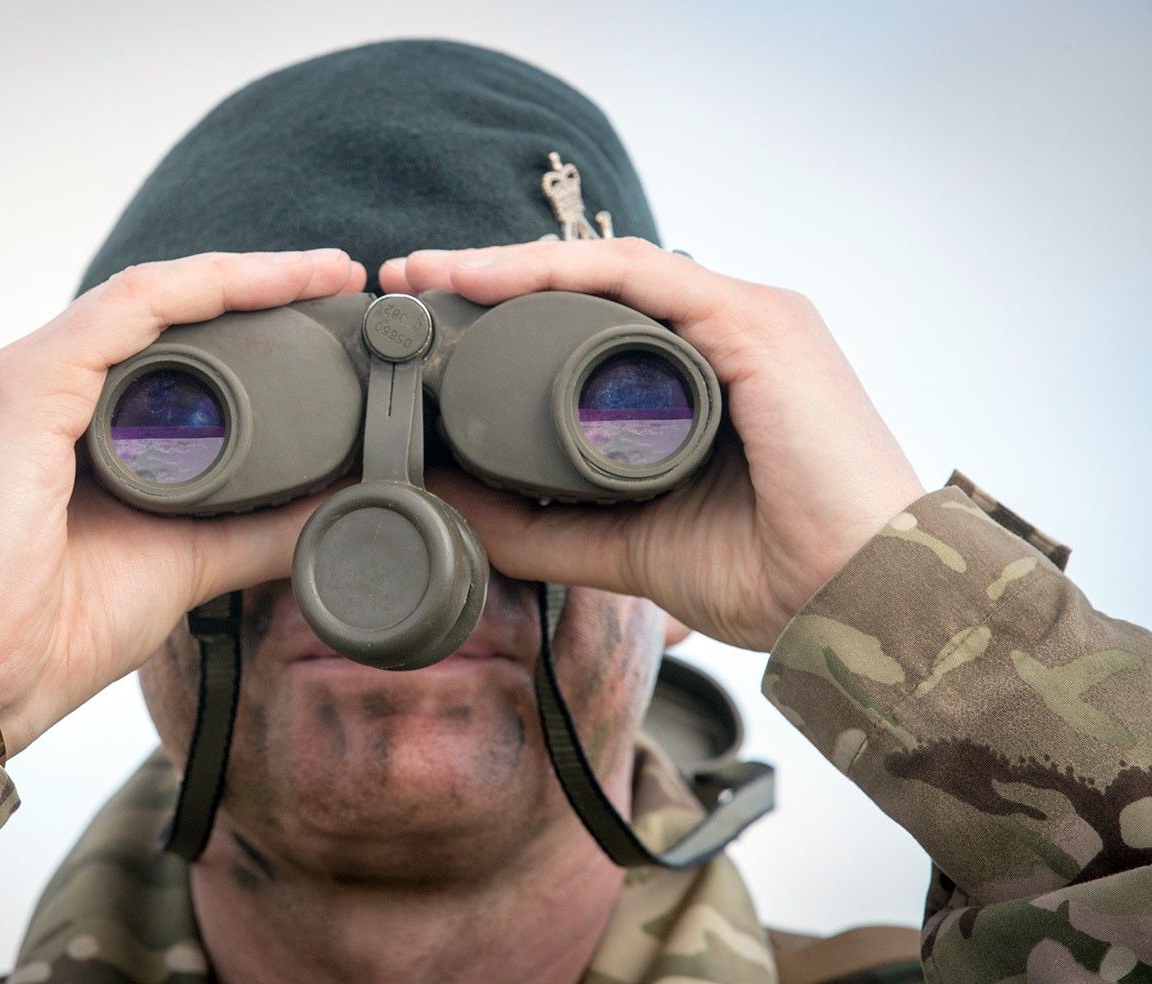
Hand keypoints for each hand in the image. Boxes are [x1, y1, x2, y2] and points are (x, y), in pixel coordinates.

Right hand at [0, 249, 365, 754]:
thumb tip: (337, 508)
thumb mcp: (186, 562)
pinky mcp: (18, 391)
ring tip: (313, 272)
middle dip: (254, 281)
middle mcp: (38, 386)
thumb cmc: (50, 633)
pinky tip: (259, 284)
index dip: (245, 314)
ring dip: (237, 275)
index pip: (163, 340)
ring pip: (146, 297)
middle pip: (159, 309)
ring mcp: (20, 381)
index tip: (322, 304)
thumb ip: (256, 530)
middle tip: (334, 275)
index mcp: (65, 420)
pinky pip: (122, 314)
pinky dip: (196, 291)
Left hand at [380, 239, 922, 651]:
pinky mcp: (759, 325)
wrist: (858, 604)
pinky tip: (497, 277)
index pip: (587, 322)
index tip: (424, 326)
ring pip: (608, 269)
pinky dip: (565, 271)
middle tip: (407, 283)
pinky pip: (645, 276)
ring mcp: (743, 320)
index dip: (502, 315)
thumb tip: (447, 502)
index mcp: (698, 376)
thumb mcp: (624, 543)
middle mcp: (721, 334)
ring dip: (512, 264)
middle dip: (491, 277)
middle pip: (589, 285)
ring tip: (434, 272)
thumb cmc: (770, 569)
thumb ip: (541, 526)